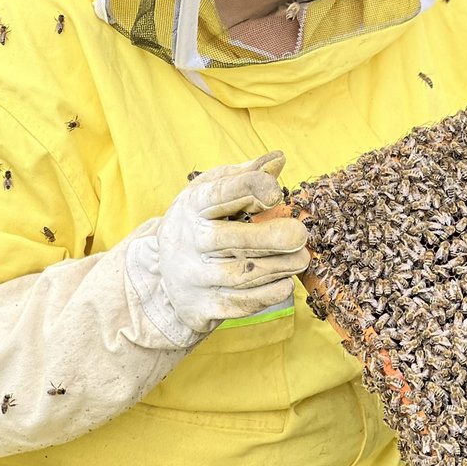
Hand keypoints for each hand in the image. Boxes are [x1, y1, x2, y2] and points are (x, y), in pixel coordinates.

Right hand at [156, 152, 308, 336]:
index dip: (248, 189)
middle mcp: (187, 241)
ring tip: (302, 259)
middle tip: (301, 235)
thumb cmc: (201, 222)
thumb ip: (245, 176)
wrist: (164, 276)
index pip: (219, 193)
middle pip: (226, 239)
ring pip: (237, 275)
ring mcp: (191, 276)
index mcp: (192, 206)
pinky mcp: (199, 306)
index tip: (276, 193)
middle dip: (268, 238)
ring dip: (276, 267)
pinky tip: (285, 284)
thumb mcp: (212, 193)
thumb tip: (279, 160)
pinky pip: (237, 304)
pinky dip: (265, 296)